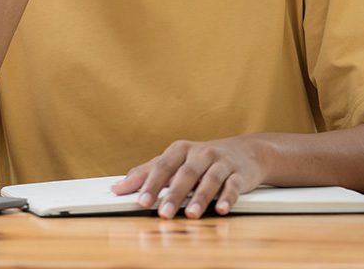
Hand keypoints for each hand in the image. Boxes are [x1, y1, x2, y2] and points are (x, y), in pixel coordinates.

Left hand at [111, 136, 267, 218]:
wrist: (246, 152)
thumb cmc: (202, 159)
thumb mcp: (174, 161)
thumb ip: (146, 173)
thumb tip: (117, 188)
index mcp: (181, 150)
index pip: (163, 166)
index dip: (151, 183)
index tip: (141, 201)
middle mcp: (201, 153)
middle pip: (186, 173)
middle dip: (174, 194)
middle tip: (163, 213)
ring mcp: (222, 163)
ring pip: (210, 179)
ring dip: (200, 197)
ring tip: (190, 214)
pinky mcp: (240, 174)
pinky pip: (233, 186)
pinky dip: (228, 198)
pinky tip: (222, 209)